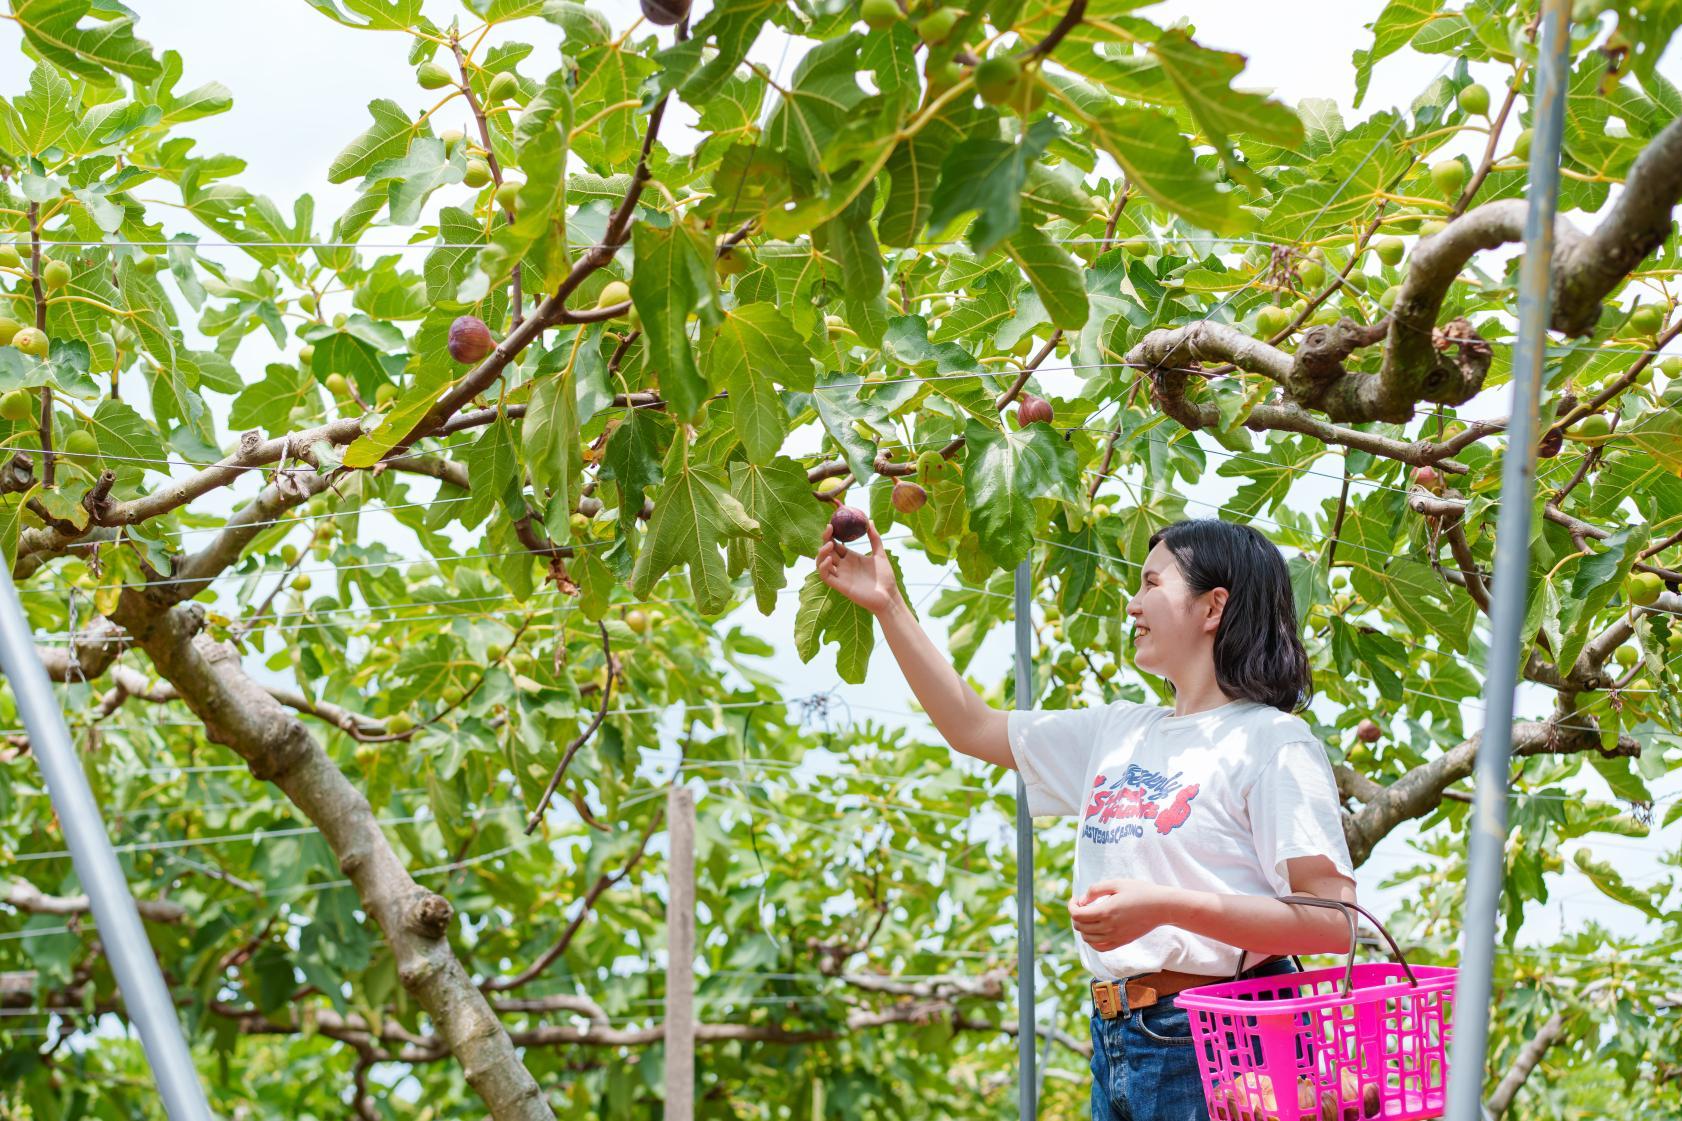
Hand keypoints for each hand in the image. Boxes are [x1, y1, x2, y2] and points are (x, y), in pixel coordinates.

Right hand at [817, 514, 900, 615]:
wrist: (889, 596)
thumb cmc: (885, 577)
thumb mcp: (880, 554)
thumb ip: (874, 538)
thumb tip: (870, 520)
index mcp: (850, 557)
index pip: (835, 543)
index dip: (831, 534)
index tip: (832, 524)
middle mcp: (843, 565)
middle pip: (827, 550)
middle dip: (825, 539)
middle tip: (829, 528)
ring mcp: (840, 575)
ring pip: (821, 562)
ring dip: (821, 552)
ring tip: (829, 544)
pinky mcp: (839, 585)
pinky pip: (825, 575)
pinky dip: (823, 566)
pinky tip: (829, 559)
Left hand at [1067, 880, 1184, 952]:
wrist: (1161, 907)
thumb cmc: (1140, 891)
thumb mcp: (1116, 883)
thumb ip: (1095, 890)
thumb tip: (1082, 901)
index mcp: (1106, 912)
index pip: (1077, 916)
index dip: (1071, 906)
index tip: (1076, 899)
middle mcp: (1109, 928)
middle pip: (1080, 927)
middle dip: (1076, 915)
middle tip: (1082, 904)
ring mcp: (1115, 937)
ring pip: (1087, 939)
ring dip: (1083, 928)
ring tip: (1089, 915)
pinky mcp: (1121, 942)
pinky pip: (1099, 948)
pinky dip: (1092, 941)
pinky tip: (1095, 929)